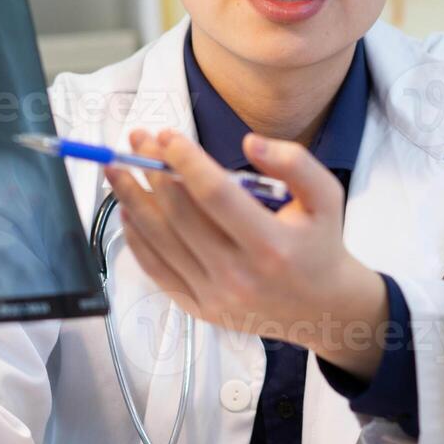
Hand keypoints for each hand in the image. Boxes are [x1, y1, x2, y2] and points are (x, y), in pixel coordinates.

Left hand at [105, 129, 388, 380]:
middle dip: (152, 171)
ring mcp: (214, 296)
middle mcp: (238, 275)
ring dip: (132, 200)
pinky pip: (156, 269)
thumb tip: (249, 143)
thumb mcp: (326, 197)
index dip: (184, 161)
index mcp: (270, 245)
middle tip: (138, 141)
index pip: (214, 195)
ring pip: (159, 241)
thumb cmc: (320, 245)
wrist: (322, 309)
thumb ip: (295, 163)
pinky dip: (136, 238)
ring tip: (117, 170)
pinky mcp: (199, 308)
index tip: (165, 135)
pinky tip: (128, 210)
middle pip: (179, 215)